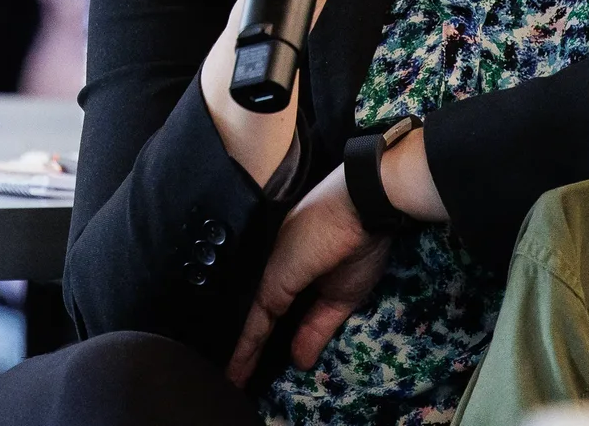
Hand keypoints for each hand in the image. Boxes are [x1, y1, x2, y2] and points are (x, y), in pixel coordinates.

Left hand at [227, 166, 391, 384]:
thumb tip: (300, 361)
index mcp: (288, 272)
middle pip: (252, 315)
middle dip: (242, 347)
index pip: (267, 313)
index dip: (257, 341)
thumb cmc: (358, 246)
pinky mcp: (270, 279)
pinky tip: (233, 368)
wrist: (363, 207)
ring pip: (248, 320)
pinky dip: (244, 346)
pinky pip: (255, 320)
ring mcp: (267, 273)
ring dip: (238, 352)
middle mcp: (270, 271)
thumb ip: (316, 327)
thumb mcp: (339, 298)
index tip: (244, 367)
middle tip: (228, 377)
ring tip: (225, 380)